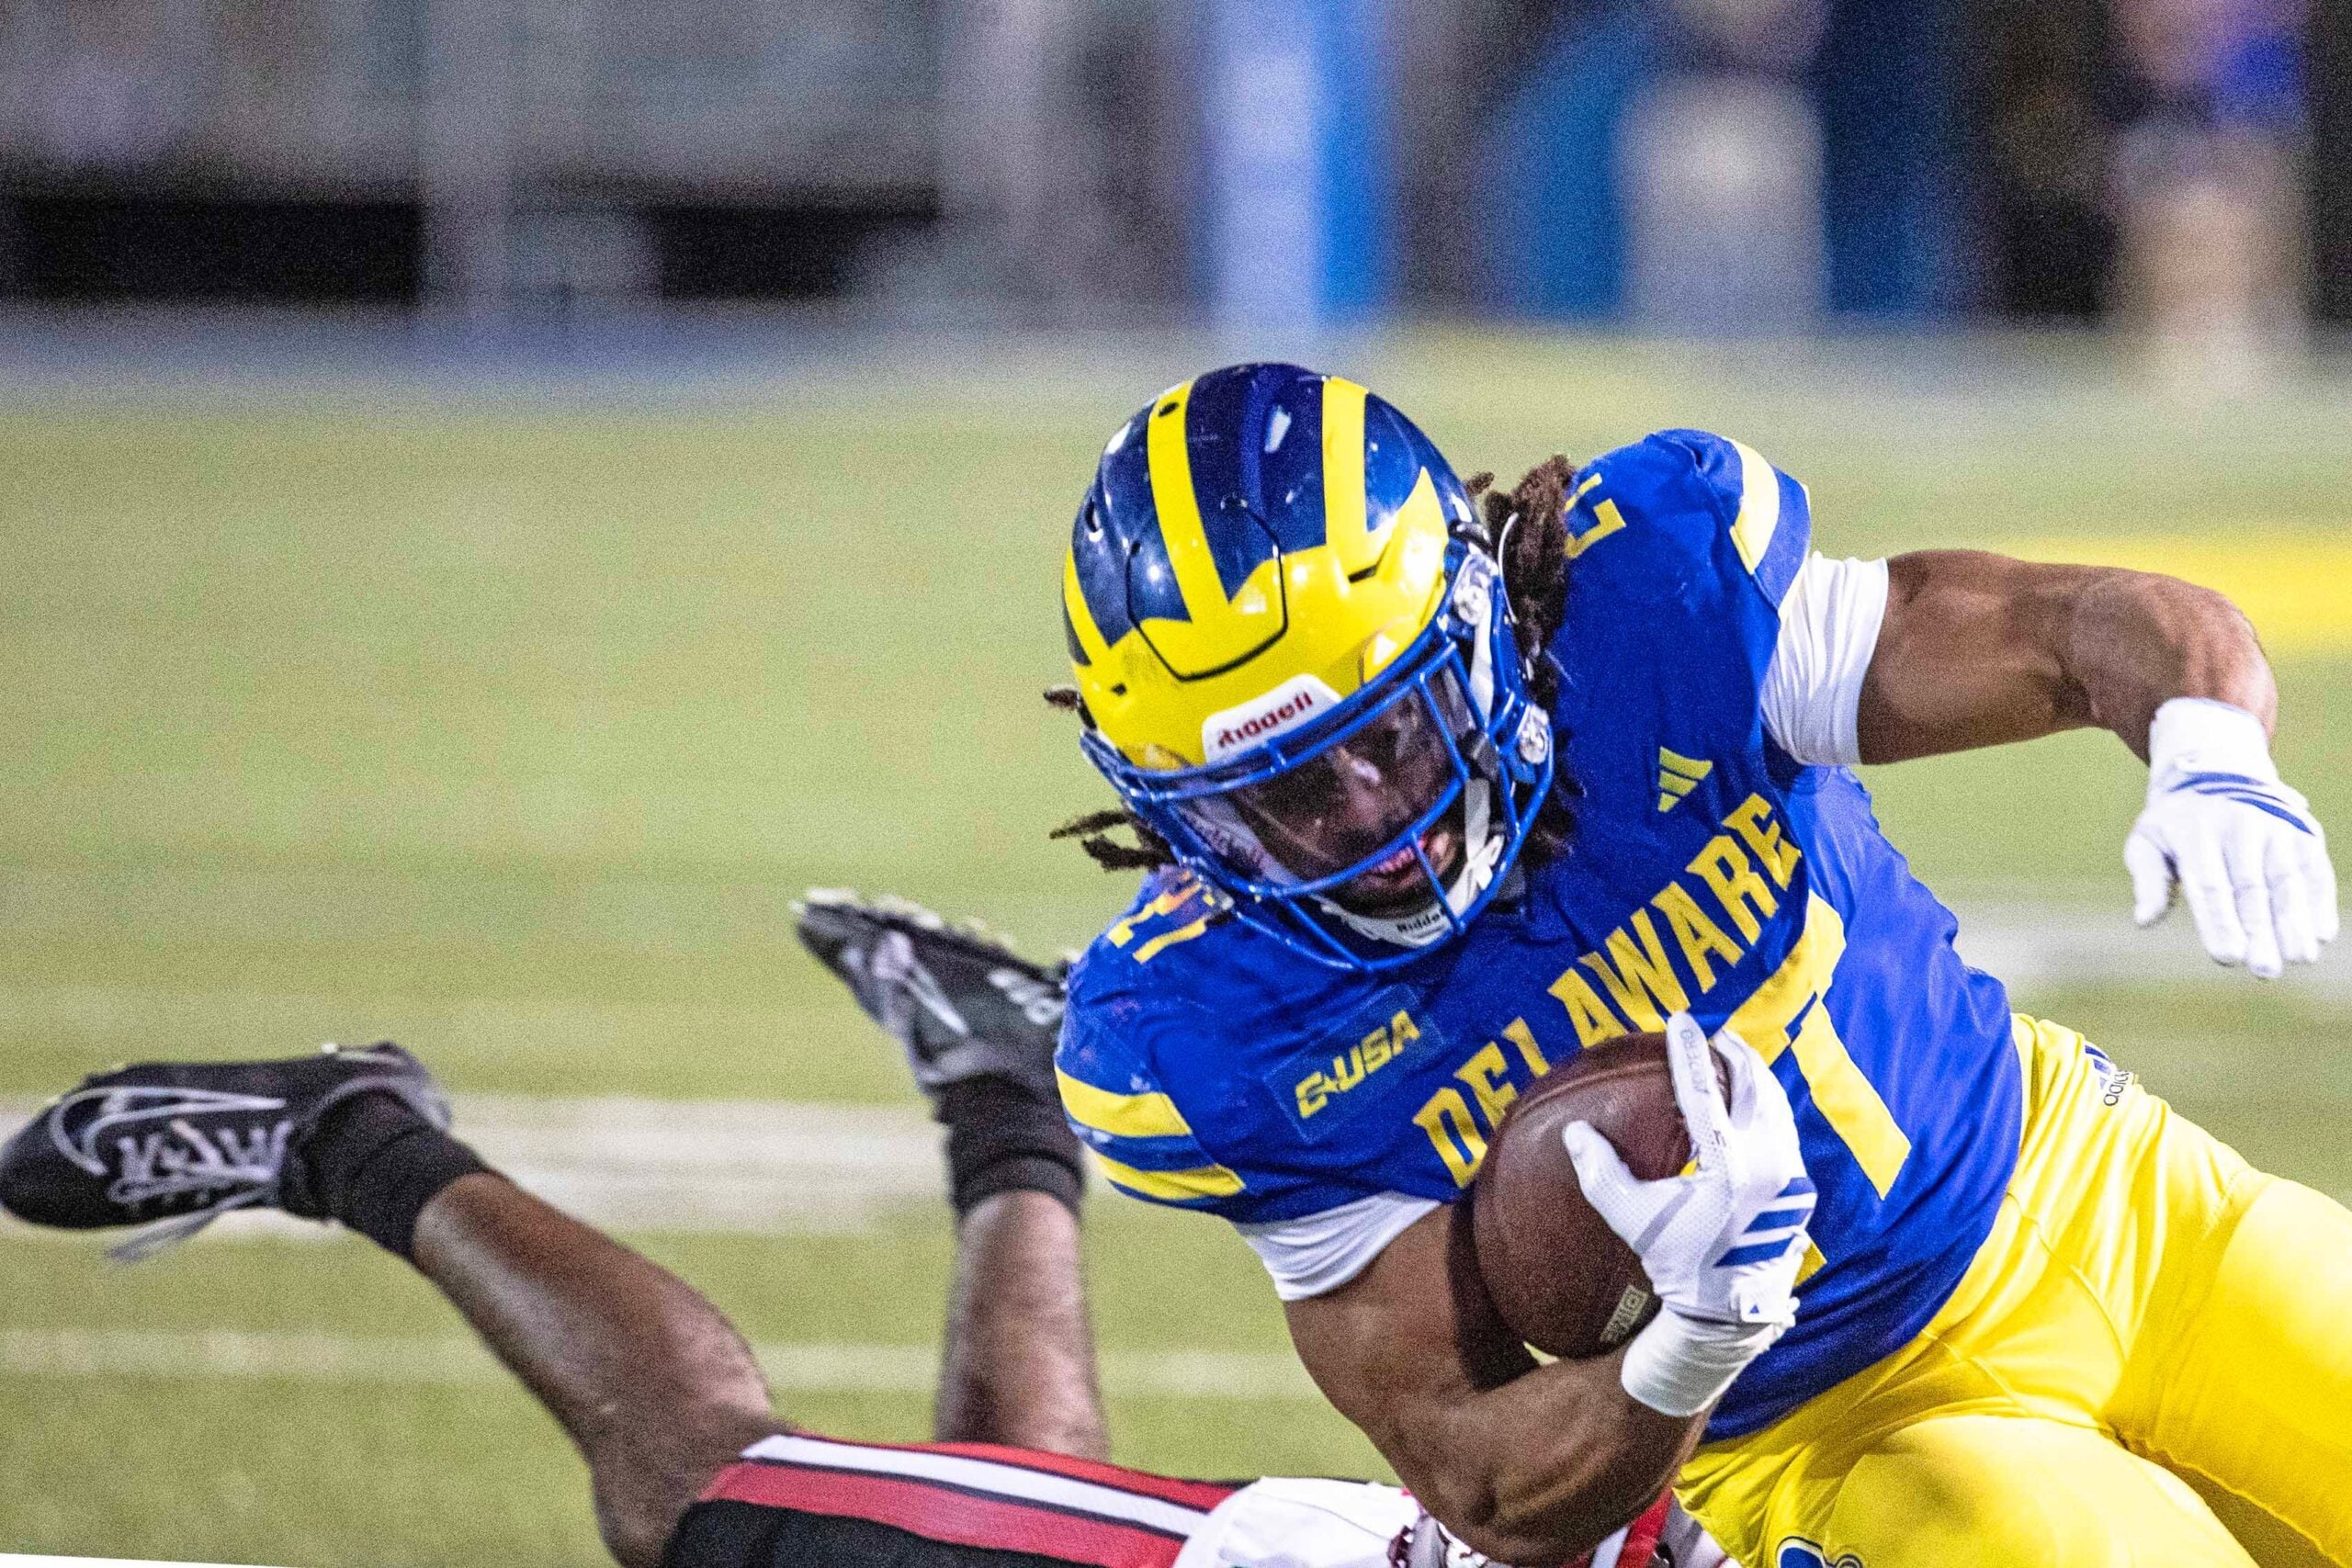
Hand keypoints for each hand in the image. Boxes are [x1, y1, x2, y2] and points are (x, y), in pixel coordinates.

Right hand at [1561, 1014, 1814, 1415]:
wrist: (1732, 1312)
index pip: (1704, 1091)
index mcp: (1726, 1166)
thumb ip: (1601, 1174)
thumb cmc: (1678, 1264)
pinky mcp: (1799, 1188)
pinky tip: (1753, 1103)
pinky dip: (1767, 1106)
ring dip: (1755, 1077)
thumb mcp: (1632, 1220)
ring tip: (1734, 1059)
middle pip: (1755, 1085)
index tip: (1680, 1020)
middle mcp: (1766, 1163)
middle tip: (1713, 1034)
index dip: (1689, 1051)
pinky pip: (1785, 1130)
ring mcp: (1789, 1175)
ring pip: (1777, 1105)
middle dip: (1735, 1053)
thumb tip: (1575, 1132)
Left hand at [2127, 698, 2338, 979]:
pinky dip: (2321, 901)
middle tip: (2264, 970)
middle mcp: (2240, 826)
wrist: (2218, 768)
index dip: (2220, 923)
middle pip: (2251, 888)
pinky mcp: (2304, 831)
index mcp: (2196, 831)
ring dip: (2295, 921)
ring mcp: (2276, 827)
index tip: (2228, 958)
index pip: (2210, 885)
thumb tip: (2143, 921)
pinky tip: (2321, 934)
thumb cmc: (2177, 822)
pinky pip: (2315, 869)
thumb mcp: (2148, 840)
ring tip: (2300, 958)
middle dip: (2260, 931)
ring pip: (2287, 880)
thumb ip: (2149, 880)